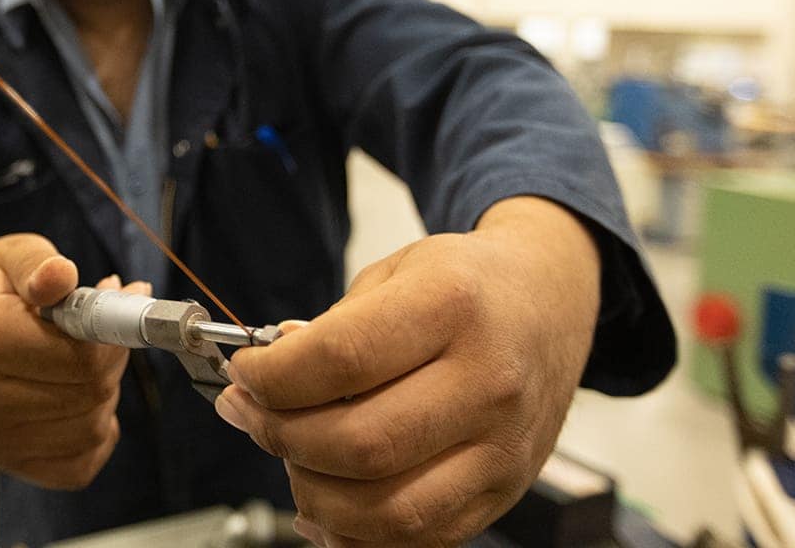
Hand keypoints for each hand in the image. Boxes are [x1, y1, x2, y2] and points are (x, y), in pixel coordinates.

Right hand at [0, 232, 143, 489]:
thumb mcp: (11, 255)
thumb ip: (40, 264)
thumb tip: (61, 276)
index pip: (80, 358)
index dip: (112, 334)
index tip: (117, 305)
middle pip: (90, 394)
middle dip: (112, 358)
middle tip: (102, 329)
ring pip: (91, 428)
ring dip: (105, 392)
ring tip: (84, 358)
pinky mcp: (6, 460)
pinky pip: (79, 465)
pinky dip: (96, 433)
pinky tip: (81, 398)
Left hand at [216, 197, 600, 547]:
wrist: (549, 303)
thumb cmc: (467, 285)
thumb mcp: (395, 273)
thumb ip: (331, 329)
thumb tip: (265, 382)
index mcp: (452, 305)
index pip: (339, 359)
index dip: (272, 376)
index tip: (245, 373)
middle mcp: (487, 380)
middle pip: (359, 442)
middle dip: (281, 435)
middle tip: (250, 414)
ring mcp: (501, 446)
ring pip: (387, 508)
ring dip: (312, 492)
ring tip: (288, 456)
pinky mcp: (503, 492)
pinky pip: (419, 538)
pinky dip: (357, 533)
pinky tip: (326, 500)